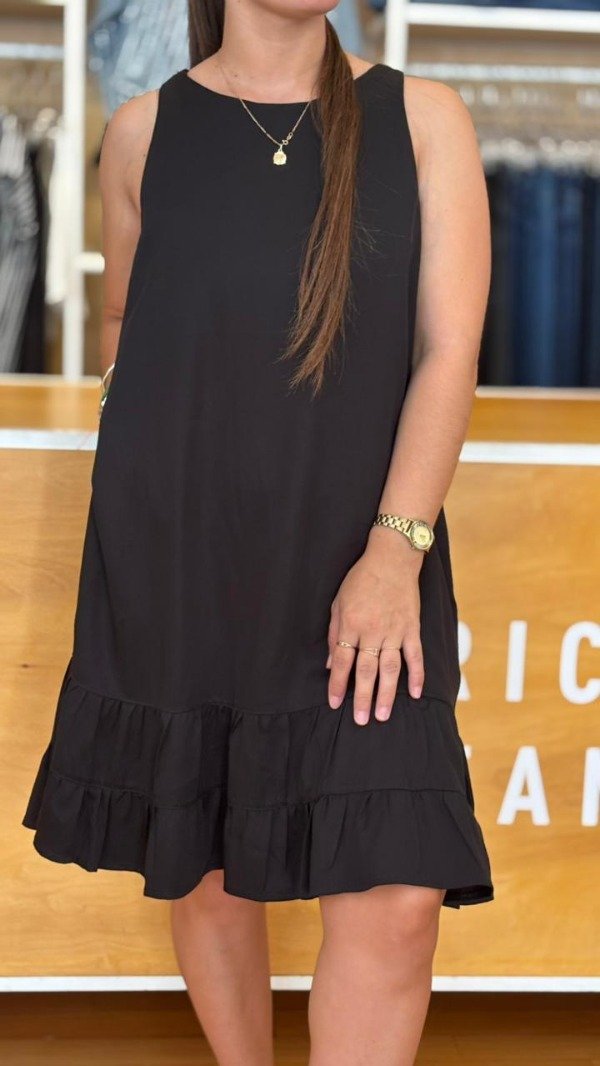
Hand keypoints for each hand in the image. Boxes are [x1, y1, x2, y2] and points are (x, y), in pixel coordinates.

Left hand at [326, 528, 424, 724]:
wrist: (392, 558)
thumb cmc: (361, 579)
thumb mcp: (338, 602)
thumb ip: (333, 633)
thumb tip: (328, 662)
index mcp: (350, 624)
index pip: (340, 661)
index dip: (336, 684)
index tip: (334, 703)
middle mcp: (372, 631)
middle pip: (365, 671)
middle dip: (362, 697)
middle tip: (361, 720)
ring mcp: (394, 631)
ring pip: (390, 669)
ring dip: (386, 694)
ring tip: (382, 715)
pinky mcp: (411, 628)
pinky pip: (415, 656)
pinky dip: (416, 675)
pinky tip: (415, 694)